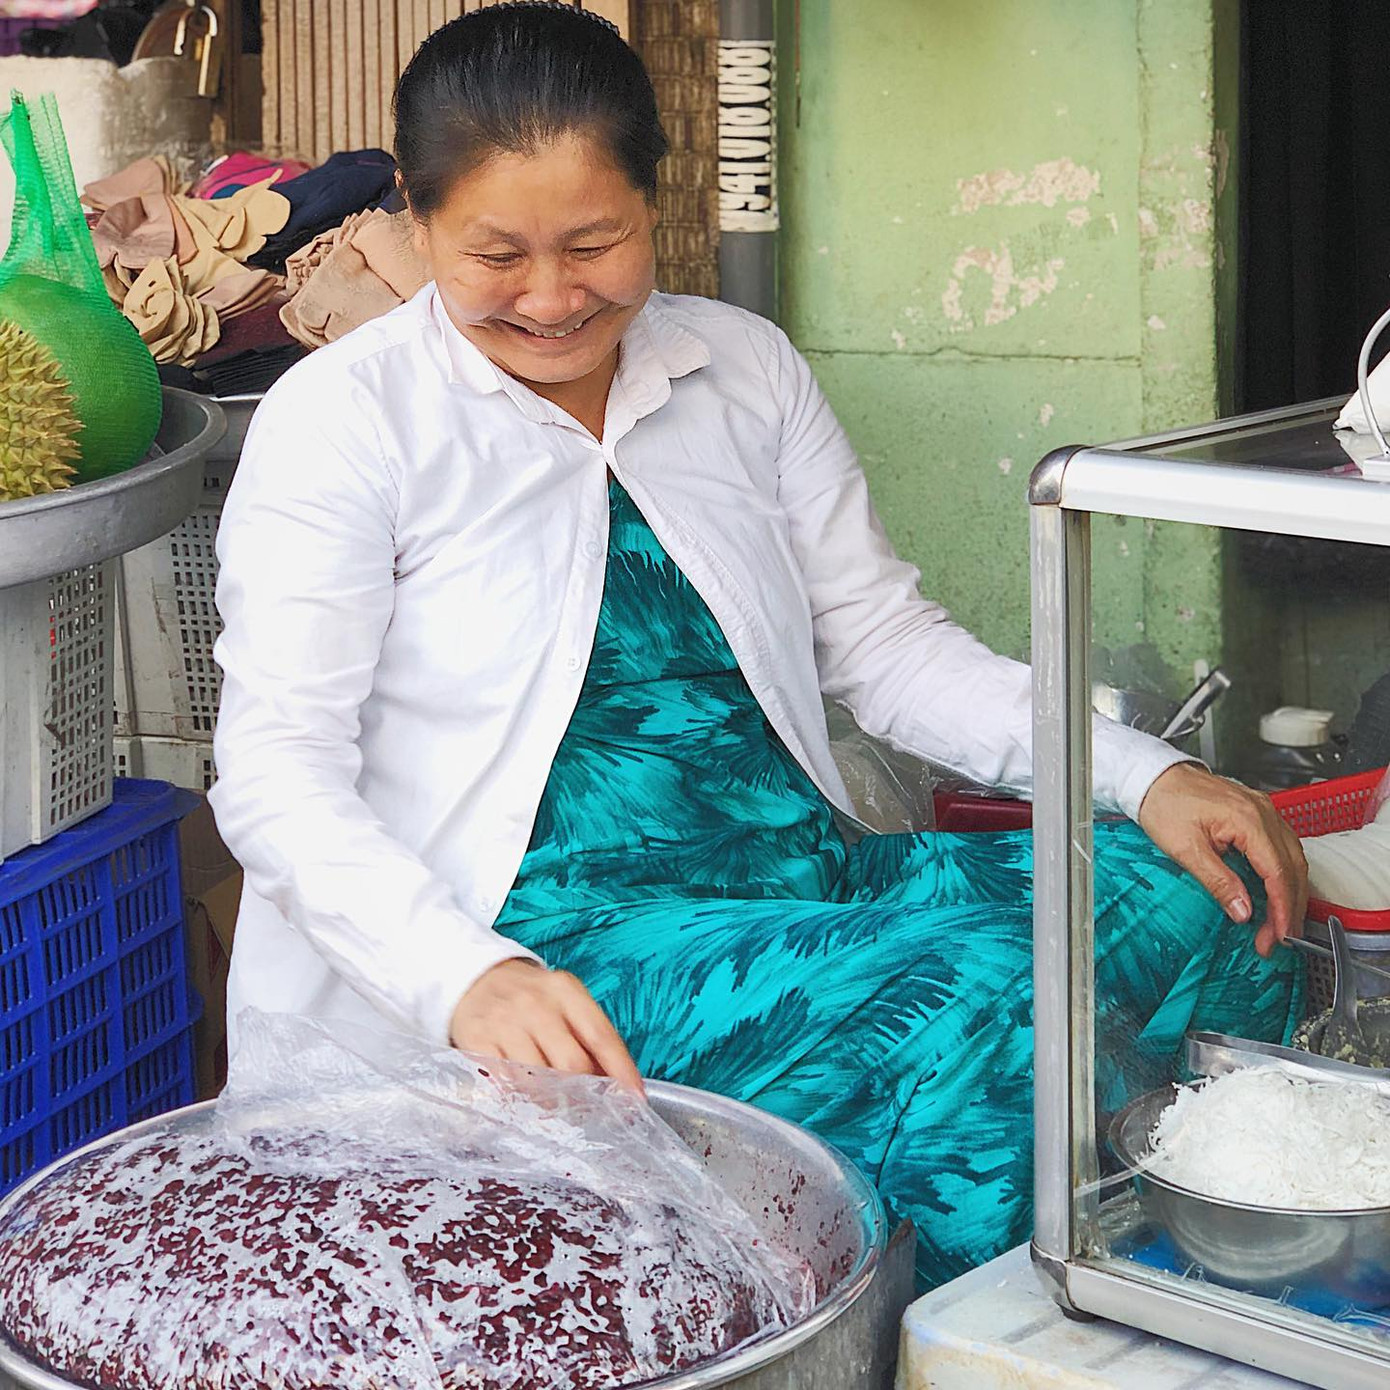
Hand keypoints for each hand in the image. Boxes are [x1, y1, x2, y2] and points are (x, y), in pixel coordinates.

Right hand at [449, 959, 644, 1092]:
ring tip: (558, 1109)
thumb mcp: (564, 1000)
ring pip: (537, 1079)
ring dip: (552, 1102)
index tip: (635, 1098)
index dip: (621, 1071)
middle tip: (591, 1110)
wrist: (476, 978)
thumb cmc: (530, 997)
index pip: (601, 1036)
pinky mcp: (477, 1040)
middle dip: (586, 1093)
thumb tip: (614, 1081)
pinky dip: (518, 1097)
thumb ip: (588, 1035)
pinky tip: (525, 1100)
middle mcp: (536, 1005)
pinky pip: (504, 1081)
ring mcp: (505, 1022)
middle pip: (571, 1063)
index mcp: (566, 991)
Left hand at [1137, 763, 1307, 956]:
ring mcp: (1264, 811)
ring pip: (1293, 858)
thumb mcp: (1185, 848)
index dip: (1282, 909)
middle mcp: (1264, 813)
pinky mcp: (1257, 814)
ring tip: (1278, 924)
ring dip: (1290, 893)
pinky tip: (1276, 893)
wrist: (1154, 777)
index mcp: (1249, 820)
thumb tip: (1243, 911)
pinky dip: (1283, 874)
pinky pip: (1283, 848)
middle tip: (1277, 939)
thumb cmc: (1164, 803)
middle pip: (1292, 868)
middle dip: (1289, 908)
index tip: (1279, 935)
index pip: (1278, 873)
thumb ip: (1218, 881)